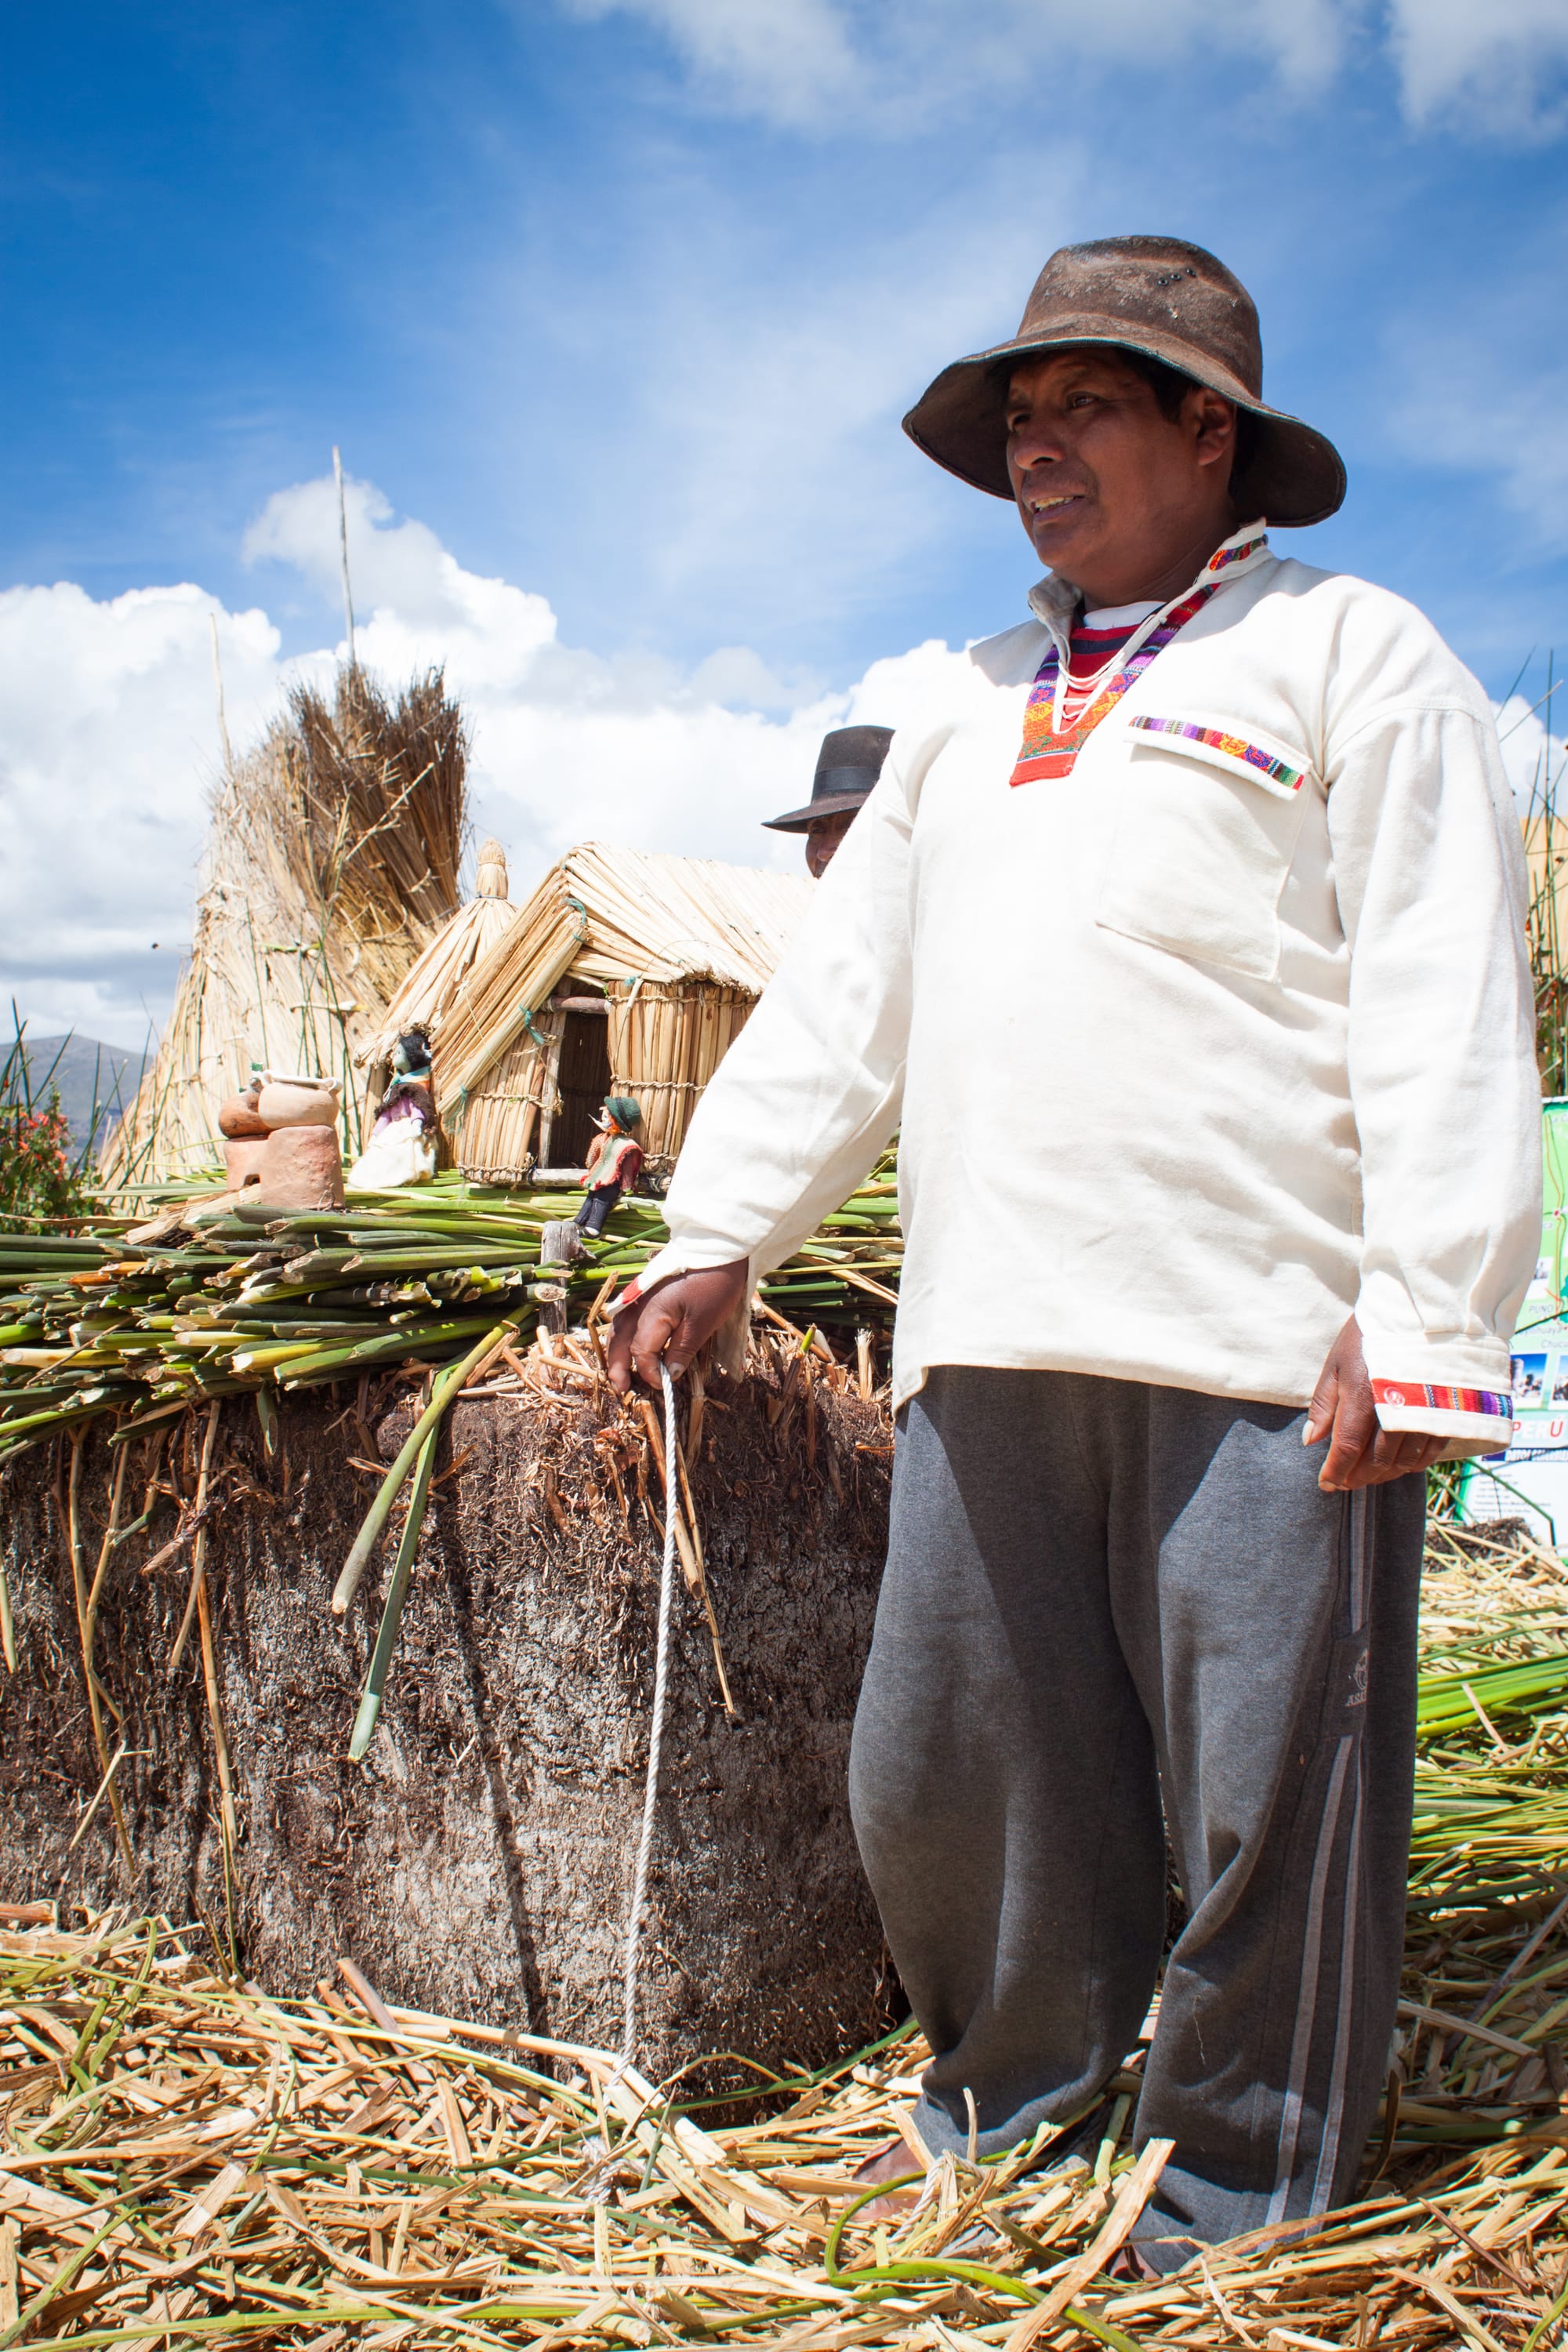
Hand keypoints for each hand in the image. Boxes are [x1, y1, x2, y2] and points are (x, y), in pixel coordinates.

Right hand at [607, 1260, 749, 1395]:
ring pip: (619, 1328)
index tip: (664, 1385)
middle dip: (618, 1366)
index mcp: (652, 1314)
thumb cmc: (715, 1285)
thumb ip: (682, 1350)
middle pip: (620, 1340)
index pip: (641, 1352)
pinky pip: (627, 1316)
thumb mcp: (703, 1323)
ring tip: (619, 1370)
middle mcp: (639, 1304)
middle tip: (621, 1388)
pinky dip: (624, 1333)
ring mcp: (640, 1295)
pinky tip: (629, 1342)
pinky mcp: (648, 1290)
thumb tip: (669, 1374)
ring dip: (617, 1350)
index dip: (649, 1372)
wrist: (720, 1248)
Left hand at [1304, 1316, 1448, 1490]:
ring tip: (1368, 1476)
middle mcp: (1397, 1407)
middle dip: (1358, 1477)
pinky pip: (1430, 1452)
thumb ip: (1324, 1404)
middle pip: (1377, 1460)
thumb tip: (1310, 1441)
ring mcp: (1425, 1412)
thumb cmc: (1369, 1336)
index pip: (1347, 1448)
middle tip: (1345, 1483)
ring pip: (1404, 1461)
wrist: (1415, 1311)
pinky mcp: (1447, 1412)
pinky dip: (1412, 1465)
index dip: (1336, 1471)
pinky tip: (1399, 1465)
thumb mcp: (1337, 1363)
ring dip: (1384, 1475)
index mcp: (1364, 1394)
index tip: (1325, 1484)